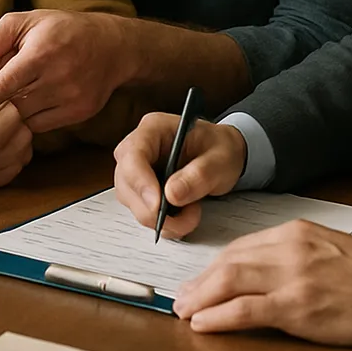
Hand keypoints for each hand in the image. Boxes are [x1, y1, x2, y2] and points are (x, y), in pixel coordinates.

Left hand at [0, 10, 134, 131]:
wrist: (112, 45)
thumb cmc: (58, 30)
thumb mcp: (19, 24)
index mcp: (41, 52)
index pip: (4, 85)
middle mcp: (59, 77)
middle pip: (12, 105)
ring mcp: (72, 98)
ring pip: (25, 119)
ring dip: (13, 110)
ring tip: (20, 88)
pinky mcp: (80, 113)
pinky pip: (42, 126)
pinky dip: (31, 116)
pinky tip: (36, 96)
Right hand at [113, 115, 246, 238]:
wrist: (224, 155)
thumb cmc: (220, 148)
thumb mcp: (220, 159)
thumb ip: (199, 174)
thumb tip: (172, 194)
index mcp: (154, 128)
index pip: (133, 154)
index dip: (141, 182)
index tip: (158, 206)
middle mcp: (140, 146)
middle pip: (126, 181)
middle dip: (152, 208)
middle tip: (183, 220)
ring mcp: (137, 168)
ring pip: (131, 200)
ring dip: (159, 218)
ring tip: (191, 214)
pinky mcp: (142, 188)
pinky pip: (141, 210)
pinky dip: (162, 222)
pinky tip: (182, 217)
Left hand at [172, 220, 351, 345]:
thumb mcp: (324, 247)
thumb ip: (291, 254)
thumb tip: (260, 271)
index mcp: (293, 232)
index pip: (240, 246)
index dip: (215, 266)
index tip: (200, 279)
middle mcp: (287, 249)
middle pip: (229, 261)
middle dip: (200, 281)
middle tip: (182, 298)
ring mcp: (291, 277)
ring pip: (230, 281)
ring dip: (201, 297)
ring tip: (185, 311)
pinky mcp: (298, 307)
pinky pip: (246, 310)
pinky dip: (219, 316)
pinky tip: (204, 323)